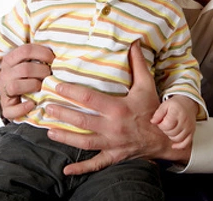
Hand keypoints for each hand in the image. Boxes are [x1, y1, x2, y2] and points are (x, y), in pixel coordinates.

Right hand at [0, 45, 53, 120]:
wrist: (14, 98)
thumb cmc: (27, 77)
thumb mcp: (29, 63)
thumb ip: (38, 57)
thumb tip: (57, 54)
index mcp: (10, 60)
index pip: (25, 50)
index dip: (42, 53)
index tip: (53, 59)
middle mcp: (4, 74)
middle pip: (25, 69)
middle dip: (42, 71)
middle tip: (50, 74)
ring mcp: (3, 91)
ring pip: (16, 86)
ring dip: (34, 86)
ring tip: (43, 87)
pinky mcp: (6, 108)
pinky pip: (12, 109)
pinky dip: (24, 107)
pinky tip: (32, 104)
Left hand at [46, 42, 190, 174]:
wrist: (165, 136)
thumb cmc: (152, 109)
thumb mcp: (146, 85)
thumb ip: (138, 63)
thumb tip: (133, 42)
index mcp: (118, 108)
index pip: (89, 99)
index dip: (71, 92)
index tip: (57, 86)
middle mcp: (113, 127)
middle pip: (82, 121)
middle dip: (62, 114)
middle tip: (47, 108)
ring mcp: (112, 144)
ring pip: (83, 142)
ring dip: (65, 137)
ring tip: (49, 131)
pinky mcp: (113, 156)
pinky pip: (95, 164)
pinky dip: (81, 169)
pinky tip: (66, 170)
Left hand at [151, 95, 197, 149]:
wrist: (188, 103)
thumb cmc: (176, 104)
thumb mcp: (165, 105)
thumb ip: (158, 114)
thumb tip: (153, 122)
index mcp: (177, 113)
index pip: (166, 125)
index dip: (161, 125)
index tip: (161, 122)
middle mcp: (184, 120)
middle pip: (172, 133)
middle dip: (166, 130)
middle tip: (166, 124)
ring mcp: (189, 127)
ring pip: (177, 139)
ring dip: (171, 136)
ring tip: (170, 129)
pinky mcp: (192, 132)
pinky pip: (186, 143)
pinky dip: (179, 146)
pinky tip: (174, 145)